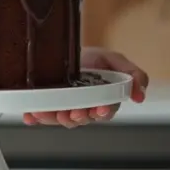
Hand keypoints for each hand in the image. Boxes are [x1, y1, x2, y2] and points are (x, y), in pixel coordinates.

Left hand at [22, 48, 148, 127]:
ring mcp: (63, 108)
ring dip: (54, 119)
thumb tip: (140, 95)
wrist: (64, 50)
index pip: (104, 111)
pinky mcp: (46, 107)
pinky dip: (34, 118)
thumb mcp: (114, 60)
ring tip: (47, 112)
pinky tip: (30, 116)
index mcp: (101, 100)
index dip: (102, 112)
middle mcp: (82, 107)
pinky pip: (40, 116)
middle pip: (81, 119)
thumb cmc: (91, 58)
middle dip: (76, 117)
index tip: (98, 109)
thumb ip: (133, 75)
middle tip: (72, 112)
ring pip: (60, 120)